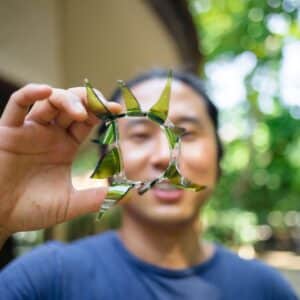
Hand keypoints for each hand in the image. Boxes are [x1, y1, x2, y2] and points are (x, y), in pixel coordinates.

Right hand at [0, 83, 120, 244]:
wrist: (2, 217)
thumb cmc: (38, 209)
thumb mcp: (75, 203)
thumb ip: (102, 197)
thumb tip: (131, 194)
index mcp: (72, 147)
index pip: (92, 122)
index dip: (104, 113)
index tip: (118, 110)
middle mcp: (55, 135)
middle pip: (75, 106)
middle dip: (90, 101)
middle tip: (105, 106)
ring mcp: (33, 130)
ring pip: (51, 101)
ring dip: (68, 100)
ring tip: (79, 113)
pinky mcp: (10, 131)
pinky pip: (18, 105)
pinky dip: (30, 94)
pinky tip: (45, 91)